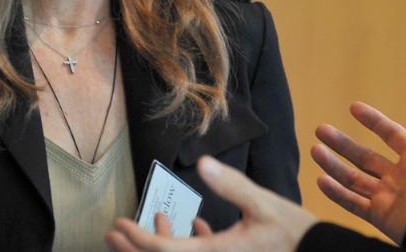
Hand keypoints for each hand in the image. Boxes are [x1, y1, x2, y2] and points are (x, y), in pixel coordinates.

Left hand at [106, 156, 316, 251]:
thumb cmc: (293, 232)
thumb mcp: (263, 203)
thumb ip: (232, 184)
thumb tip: (204, 163)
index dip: (137, 239)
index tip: (120, 224)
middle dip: (134, 249)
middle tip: (113, 232)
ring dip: (158, 245)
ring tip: (146, 225)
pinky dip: (188, 244)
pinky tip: (196, 226)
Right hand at [311, 84, 405, 243]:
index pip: (389, 134)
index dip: (372, 120)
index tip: (353, 107)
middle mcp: (399, 176)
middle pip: (364, 157)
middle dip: (342, 143)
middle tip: (321, 129)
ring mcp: (388, 197)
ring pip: (354, 179)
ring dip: (333, 165)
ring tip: (314, 150)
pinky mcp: (382, 217)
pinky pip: (354, 204)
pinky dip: (337, 194)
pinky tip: (321, 180)